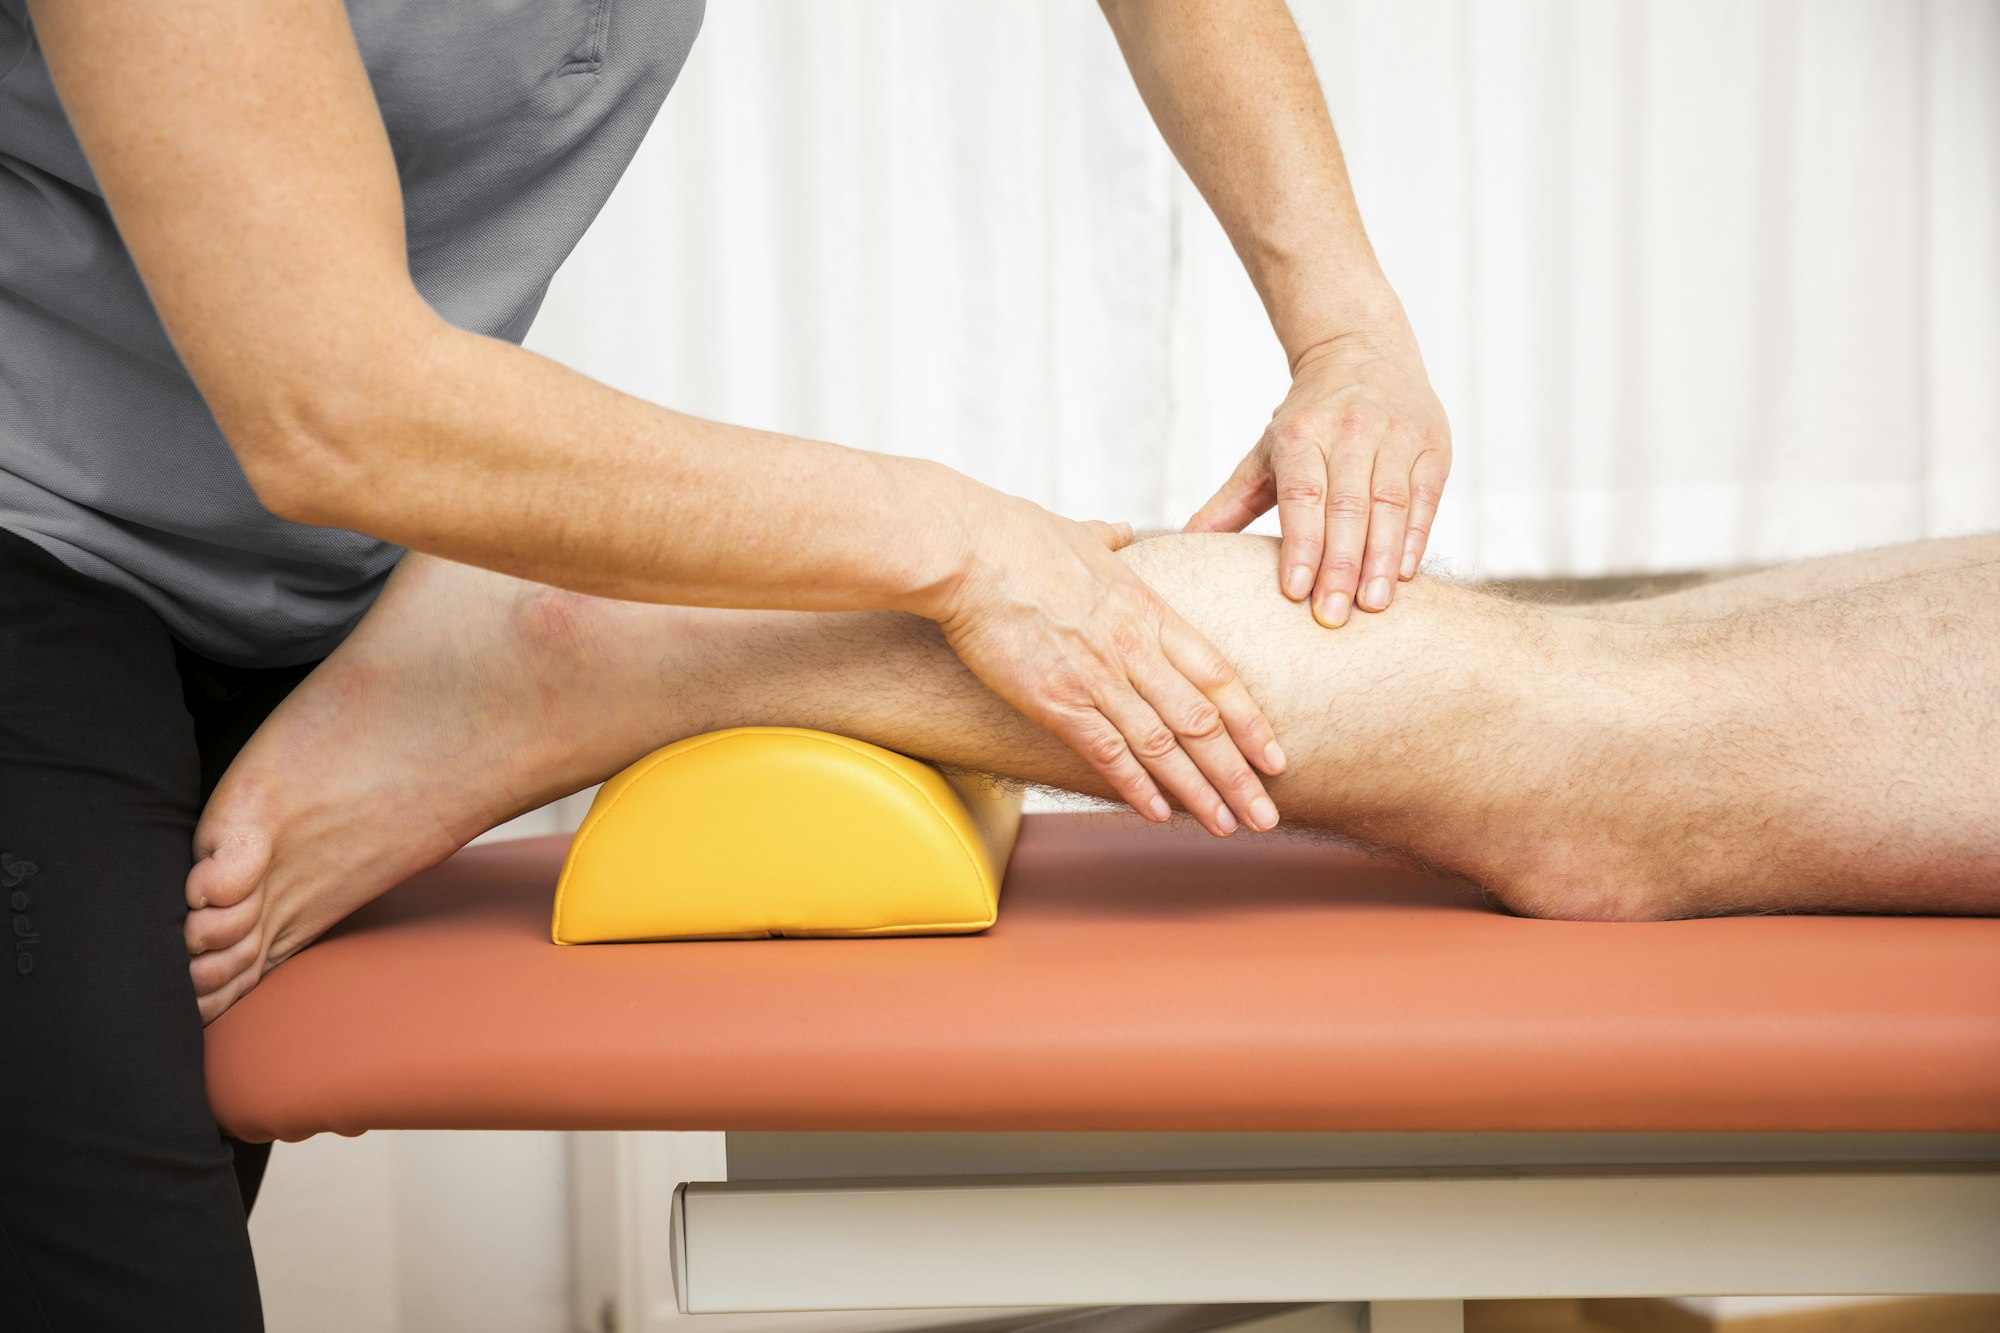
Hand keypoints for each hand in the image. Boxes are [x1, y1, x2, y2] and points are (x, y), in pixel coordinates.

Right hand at [935, 499, 1284, 835]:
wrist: (966, 550)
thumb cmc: (1015, 536)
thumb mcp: (1081, 533)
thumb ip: (1109, 539)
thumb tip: (1120, 529)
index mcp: (1148, 610)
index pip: (1217, 676)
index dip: (1251, 722)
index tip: (1276, 756)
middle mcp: (1134, 648)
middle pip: (1203, 721)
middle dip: (1240, 774)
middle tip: (1266, 815)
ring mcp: (1097, 677)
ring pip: (1164, 746)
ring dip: (1200, 792)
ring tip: (1229, 826)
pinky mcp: (1055, 700)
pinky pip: (1107, 753)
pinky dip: (1137, 787)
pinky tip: (1160, 815)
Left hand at [1186, 322, 1450, 625]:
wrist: (1362, 354)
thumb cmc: (1307, 419)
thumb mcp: (1265, 454)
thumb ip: (1229, 503)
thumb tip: (1182, 546)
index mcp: (1300, 434)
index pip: (1301, 496)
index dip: (1300, 545)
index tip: (1294, 592)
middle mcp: (1350, 431)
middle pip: (1346, 507)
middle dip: (1340, 566)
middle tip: (1332, 617)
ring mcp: (1396, 436)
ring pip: (1389, 505)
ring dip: (1381, 559)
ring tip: (1372, 606)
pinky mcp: (1433, 445)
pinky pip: (1424, 497)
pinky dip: (1414, 537)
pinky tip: (1404, 574)